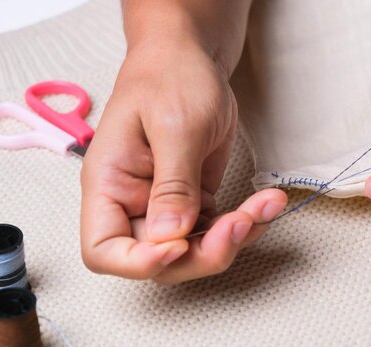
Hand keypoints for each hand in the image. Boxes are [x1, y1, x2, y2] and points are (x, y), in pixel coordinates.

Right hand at [80, 42, 286, 281]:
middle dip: (203, 253)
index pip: (103, 251)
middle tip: (240, 225)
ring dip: (234, 238)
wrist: (190, 58)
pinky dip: (246, 223)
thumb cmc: (171, 77)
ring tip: (265, 205)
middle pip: (158, 261)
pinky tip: (267, 204)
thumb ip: (173, 184)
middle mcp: (133, 203)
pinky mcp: (195, 201)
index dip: (138, 263)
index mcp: (109, 184)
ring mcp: (165, 205)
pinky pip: (218, 230)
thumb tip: (168, 238)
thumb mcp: (175, 126)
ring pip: (195, 250)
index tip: (178, 246)